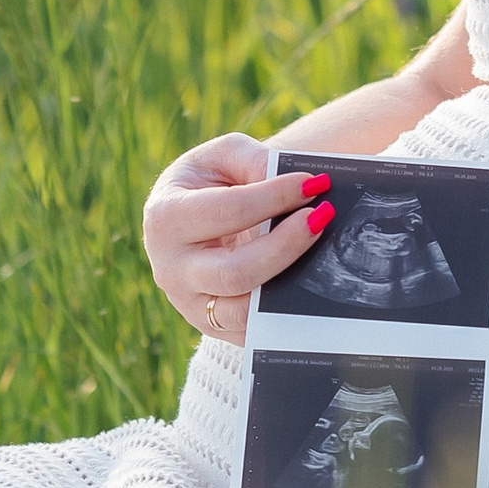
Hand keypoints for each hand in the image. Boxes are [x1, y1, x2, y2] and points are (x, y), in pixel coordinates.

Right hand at [142, 134, 333, 345]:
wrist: (195, 216)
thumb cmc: (211, 181)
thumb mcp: (224, 156)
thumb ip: (256, 162)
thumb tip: (297, 188)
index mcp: (166, 217)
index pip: (229, 211)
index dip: (276, 197)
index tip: (314, 184)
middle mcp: (171, 268)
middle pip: (236, 272)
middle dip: (287, 245)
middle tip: (322, 216)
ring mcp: (190, 305)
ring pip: (244, 311)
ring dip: (290, 281)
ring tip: (320, 246)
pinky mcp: (213, 326)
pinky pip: (254, 331)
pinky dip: (285, 311)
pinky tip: (312, 282)